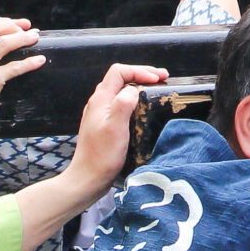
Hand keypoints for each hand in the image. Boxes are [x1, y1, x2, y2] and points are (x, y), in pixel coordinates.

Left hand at [66, 63, 165, 190]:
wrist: (87, 179)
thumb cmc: (101, 156)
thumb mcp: (115, 128)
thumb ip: (124, 104)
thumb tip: (134, 89)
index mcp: (100, 100)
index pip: (119, 72)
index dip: (139, 71)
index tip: (157, 79)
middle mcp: (98, 104)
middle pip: (120, 78)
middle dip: (142, 74)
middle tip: (163, 78)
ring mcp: (100, 114)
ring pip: (120, 90)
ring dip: (139, 85)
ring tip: (156, 88)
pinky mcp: (103, 124)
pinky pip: (120, 103)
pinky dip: (134, 98)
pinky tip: (143, 107)